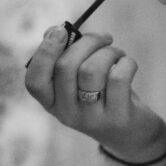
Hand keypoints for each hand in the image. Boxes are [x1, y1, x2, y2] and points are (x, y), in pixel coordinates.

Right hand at [25, 25, 165, 160]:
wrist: (131, 136)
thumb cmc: (102, 97)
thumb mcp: (79, 82)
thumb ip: (64, 56)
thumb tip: (53, 30)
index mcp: (52, 103)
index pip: (34, 81)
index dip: (44, 52)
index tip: (60, 30)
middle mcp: (67, 114)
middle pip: (65, 67)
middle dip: (87, 42)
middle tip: (104, 37)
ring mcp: (91, 119)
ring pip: (91, 70)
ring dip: (108, 52)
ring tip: (116, 53)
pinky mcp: (118, 118)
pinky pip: (118, 78)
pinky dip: (125, 62)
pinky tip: (127, 65)